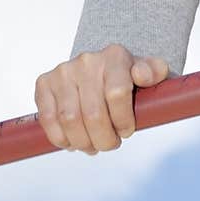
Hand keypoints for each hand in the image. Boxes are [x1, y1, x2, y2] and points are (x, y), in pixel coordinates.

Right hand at [34, 45, 169, 154]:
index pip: (117, 94)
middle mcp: (87, 60)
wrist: (101, 69)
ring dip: (83, 142)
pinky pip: (48, 119)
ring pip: (70, 120)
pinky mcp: (44, 83)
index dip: (123, 121)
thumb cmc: (127, 78)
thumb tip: (144, 75)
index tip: (127, 130)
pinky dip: (60, 138)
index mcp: (115, 56)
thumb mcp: (149, 72)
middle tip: (110, 144)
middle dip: (104, 138)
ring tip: (92, 144)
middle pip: (93, 113)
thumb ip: (155, 71)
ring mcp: (64, 71)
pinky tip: (72, 142)